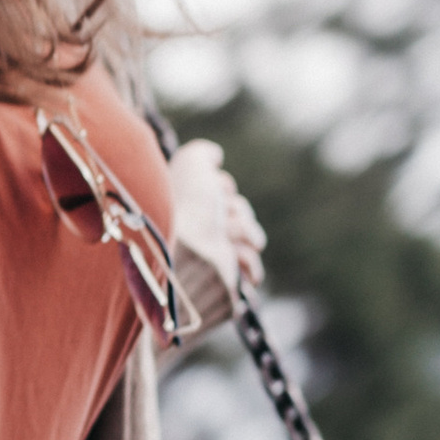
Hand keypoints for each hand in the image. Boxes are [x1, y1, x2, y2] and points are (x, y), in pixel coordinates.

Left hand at [166, 138, 264, 298]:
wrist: (189, 254)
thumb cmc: (188, 208)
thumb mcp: (191, 164)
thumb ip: (202, 154)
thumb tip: (215, 157)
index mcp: (186, 208)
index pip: (221, 191)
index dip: (222, 187)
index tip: (215, 190)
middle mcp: (197, 233)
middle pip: (240, 213)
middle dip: (237, 211)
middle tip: (221, 217)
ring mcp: (212, 260)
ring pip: (251, 240)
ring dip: (244, 234)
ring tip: (226, 239)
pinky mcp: (225, 285)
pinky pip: (252, 271)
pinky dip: (247, 263)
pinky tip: (234, 262)